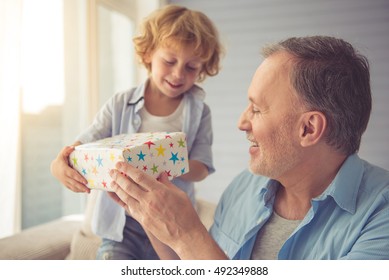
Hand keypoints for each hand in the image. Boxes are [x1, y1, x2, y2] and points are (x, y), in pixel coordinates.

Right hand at [50, 145, 89, 192]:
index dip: (79, 178)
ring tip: (88, 191)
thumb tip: (73, 147)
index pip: (72, 175)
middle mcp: (64, 177)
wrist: (54, 168)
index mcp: (64, 169)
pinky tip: (83, 191)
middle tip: (89, 190)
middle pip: (74, 183)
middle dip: (81, 187)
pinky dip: (77, 191)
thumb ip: (67, 150)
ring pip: (73, 187)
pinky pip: (71, 188)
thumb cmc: (61, 159)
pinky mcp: (65, 184)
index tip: (85, 181)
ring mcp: (64, 181)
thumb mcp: (62, 153)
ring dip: (80, 190)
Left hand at [109, 161, 226, 258]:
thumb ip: (167, 184)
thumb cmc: (185, 212)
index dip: (128, 169)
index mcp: (159, 191)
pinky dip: (120, 201)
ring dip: (117, 188)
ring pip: (126, 197)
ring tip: (111, 182)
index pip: (139, 177)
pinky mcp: (142, 220)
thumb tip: (161, 174)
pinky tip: (116, 196)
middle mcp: (149, 200)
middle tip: (112, 171)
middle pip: (129, 186)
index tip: (120, 164)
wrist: (185, 234)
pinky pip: (128, 208)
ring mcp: (144, 211)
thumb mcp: (179, 194)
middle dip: (119, 177)